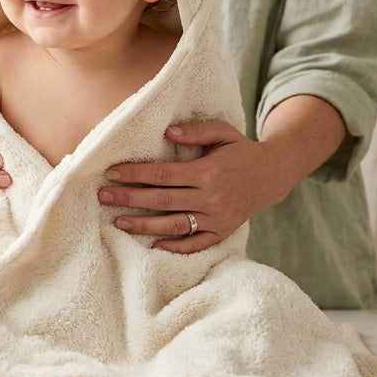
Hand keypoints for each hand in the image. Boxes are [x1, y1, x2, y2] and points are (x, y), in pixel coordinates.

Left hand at [98, 120, 285, 253]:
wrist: (273, 175)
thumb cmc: (240, 150)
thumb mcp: (223, 132)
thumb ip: (196, 130)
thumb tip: (167, 133)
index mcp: (208, 172)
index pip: (163, 174)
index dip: (135, 174)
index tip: (111, 172)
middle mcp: (212, 197)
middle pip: (162, 200)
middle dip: (129, 198)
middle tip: (103, 196)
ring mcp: (217, 218)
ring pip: (174, 225)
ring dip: (144, 225)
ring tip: (118, 222)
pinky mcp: (222, 232)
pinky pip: (196, 243)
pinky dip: (175, 246)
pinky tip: (153, 245)